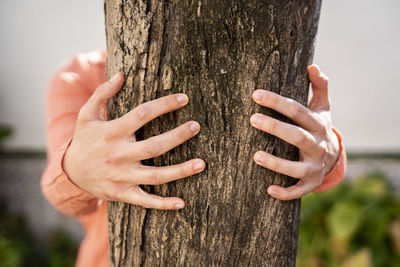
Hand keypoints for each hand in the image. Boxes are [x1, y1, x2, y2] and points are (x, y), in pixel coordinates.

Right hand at [63, 72, 204, 209]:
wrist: (70, 172)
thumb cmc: (84, 139)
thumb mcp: (87, 114)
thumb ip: (102, 93)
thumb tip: (121, 75)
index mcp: (112, 132)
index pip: (142, 114)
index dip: (164, 105)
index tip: (184, 99)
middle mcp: (119, 155)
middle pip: (154, 146)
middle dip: (178, 136)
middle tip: (196, 126)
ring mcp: (122, 177)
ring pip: (156, 175)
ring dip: (181, 171)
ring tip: (202, 163)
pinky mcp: (123, 193)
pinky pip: (146, 201)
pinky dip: (163, 204)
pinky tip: (182, 203)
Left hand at [250, 65, 339, 199]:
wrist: (333, 156)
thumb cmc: (318, 127)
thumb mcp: (322, 107)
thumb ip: (319, 86)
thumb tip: (312, 65)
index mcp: (318, 124)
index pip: (297, 110)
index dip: (277, 102)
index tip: (255, 94)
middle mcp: (317, 145)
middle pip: (296, 136)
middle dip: (275, 127)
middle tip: (252, 120)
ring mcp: (315, 167)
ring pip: (296, 168)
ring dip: (276, 163)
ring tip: (255, 156)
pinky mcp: (311, 183)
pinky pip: (298, 191)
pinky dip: (285, 192)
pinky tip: (268, 190)